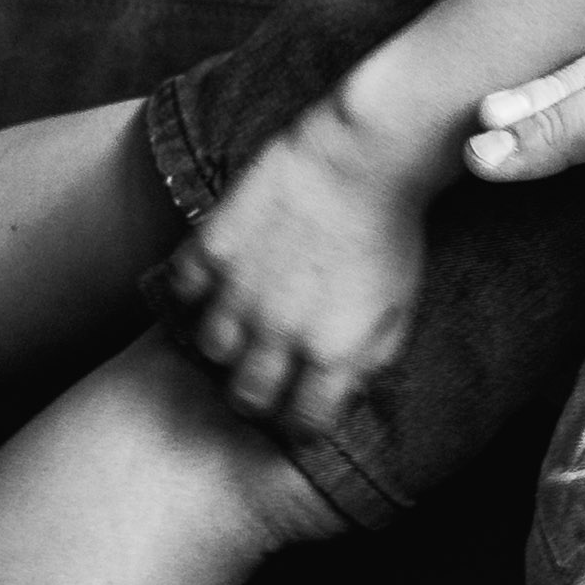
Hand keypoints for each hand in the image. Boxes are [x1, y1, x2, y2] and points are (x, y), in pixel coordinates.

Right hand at [160, 106, 431, 436]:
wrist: (363, 159)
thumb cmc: (391, 232)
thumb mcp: (399, 308)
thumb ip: (369, 359)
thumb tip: (343, 393)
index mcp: (331, 353)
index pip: (303, 423)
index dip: (303, 425)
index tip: (302, 413)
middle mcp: (279, 332)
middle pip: (246, 396)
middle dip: (258, 395)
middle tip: (265, 378)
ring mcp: (240, 291)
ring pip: (211, 348)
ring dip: (228, 343)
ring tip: (244, 326)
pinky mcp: (214, 248)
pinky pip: (185, 288)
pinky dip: (197, 288)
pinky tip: (220, 278)